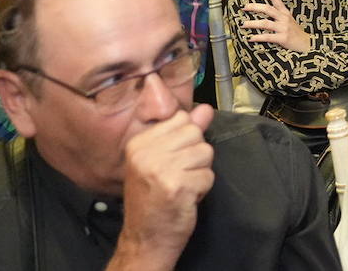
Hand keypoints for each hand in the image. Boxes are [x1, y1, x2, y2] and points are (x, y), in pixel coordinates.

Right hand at [113, 104, 215, 268]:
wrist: (145, 239)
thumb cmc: (152, 200)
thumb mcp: (161, 161)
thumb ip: (183, 132)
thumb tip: (205, 109)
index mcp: (139, 143)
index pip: (181, 118)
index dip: (185, 140)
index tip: (172, 160)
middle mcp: (146, 153)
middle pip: (195, 134)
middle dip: (195, 156)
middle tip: (177, 176)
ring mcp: (161, 169)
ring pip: (205, 152)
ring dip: (199, 172)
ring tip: (181, 186)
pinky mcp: (177, 186)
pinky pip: (208, 175)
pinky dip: (202, 188)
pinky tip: (185, 198)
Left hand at [240, 0, 311, 51]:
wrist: (307, 44)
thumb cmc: (295, 32)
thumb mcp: (289, 20)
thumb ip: (280, 15)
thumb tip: (266, 10)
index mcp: (285, 12)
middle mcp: (284, 18)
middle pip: (267, 9)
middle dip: (254, 7)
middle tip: (244, 7)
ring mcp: (283, 28)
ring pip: (265, 23)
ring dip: (252, 23)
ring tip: (243, 24)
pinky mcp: (282, 38)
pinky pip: (267, 36)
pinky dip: (257, 37)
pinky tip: (250, 38)